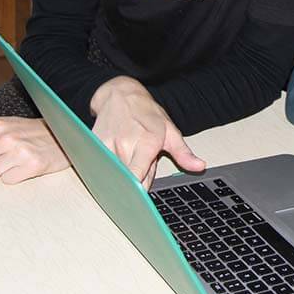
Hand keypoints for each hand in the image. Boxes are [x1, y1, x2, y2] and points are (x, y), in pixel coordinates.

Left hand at [0, 117, 69, 183]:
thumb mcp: (7, 125)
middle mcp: (7, 137)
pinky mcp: (33, 166)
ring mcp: (20, 151)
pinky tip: (23, 167)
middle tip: (1, 158)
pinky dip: (14, 176)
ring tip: (13, 162)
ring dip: (0, 171)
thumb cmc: (33, 132)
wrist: (65, 135)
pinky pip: (8, 180)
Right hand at [90, 76, 204, 186]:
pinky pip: (102, 167)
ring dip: (123, 177)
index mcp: (147, 142)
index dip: (141, 190)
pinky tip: (117, 163)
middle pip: (128, 180)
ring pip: (114, 175)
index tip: (144, 198)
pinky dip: (110, 171)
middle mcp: (125, 144)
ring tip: (131, 165)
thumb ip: (184, 153)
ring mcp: (106, 146)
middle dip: (136, 184)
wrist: (120, 95)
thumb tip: (199, 166)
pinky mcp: (94, 146)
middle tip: (143, 174)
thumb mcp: (170, 131)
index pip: (139, 177)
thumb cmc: (147, 113)